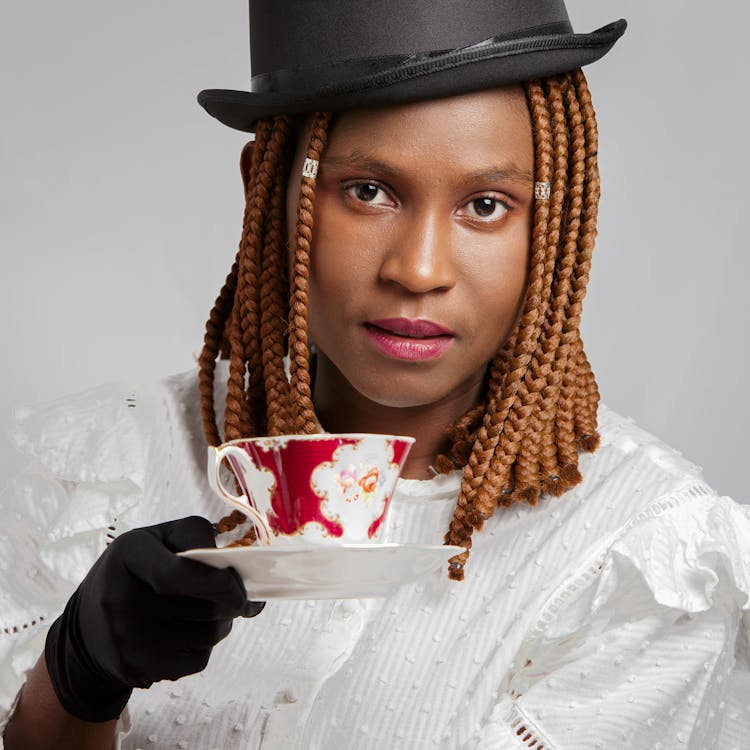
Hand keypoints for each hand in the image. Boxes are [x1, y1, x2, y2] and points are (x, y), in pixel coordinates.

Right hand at [44, 516, 262, 721]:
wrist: (87, 624)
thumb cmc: (137, 570)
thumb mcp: (159, 538)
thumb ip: (199, 540)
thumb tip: (242, 582)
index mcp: (129, 555)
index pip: (178, 573)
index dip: (218, 580)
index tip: (237, 582)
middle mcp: (122, 600)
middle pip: (205, 606)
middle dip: (231, 598)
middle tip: (233, 592)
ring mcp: (127, 641)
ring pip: (209, 634)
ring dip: (221, 621)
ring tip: (206, 609)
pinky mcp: (138, 670)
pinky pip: (199, 659)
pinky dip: (205, 645)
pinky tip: (188, 632)